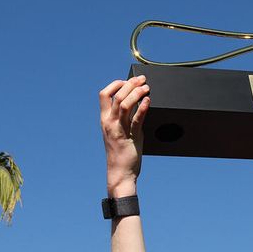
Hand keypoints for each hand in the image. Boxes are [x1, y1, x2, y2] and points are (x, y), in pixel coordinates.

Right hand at [99, 75, 149, 196]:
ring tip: (147, 87)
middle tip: (142, 79)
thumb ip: (127, 118)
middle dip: (130, 84)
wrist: (121, 172)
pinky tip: (148, 100)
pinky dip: (143, 108)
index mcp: (105, 120)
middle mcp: (109, 122)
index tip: (127, 80)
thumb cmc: (122, 153)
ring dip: (136, 92)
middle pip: (116, 95)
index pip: (104, 95)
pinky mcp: (131, 137)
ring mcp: (119, 129)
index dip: (115, 84)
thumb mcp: (121, 132)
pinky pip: (136, 119)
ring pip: (124, 104)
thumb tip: (138, 104)